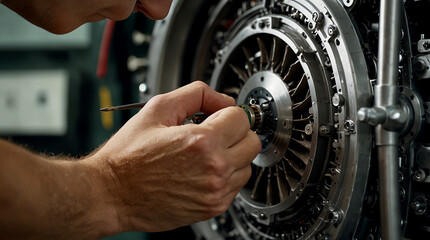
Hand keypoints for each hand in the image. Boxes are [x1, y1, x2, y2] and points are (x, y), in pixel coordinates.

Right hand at [87, 81, 261, 232]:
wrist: (111, 193)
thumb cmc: (128, 155)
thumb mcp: (158, 109)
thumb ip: (197, 94)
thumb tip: (223, 100)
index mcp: (201, 142)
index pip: (241, 118)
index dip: (227, 112)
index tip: (218, 116)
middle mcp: (214, 169)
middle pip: (252, 142)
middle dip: (235, 133)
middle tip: (214, 133)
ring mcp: (215, 192)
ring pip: (247, 166)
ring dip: (232, 156)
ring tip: (204, 154)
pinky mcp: (212, 208)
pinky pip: (235, 186)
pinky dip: (225, 176)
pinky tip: (201, 171)